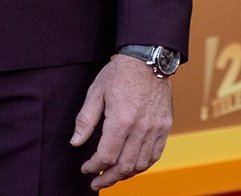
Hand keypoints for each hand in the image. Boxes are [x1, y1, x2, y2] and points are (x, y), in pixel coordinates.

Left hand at [70, 55, 172, 189]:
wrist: (148, 59)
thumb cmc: (119, 73)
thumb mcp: (96, 92)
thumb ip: (85, 120)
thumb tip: (75, 143)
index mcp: (121, 119)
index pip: (106, 156)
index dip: (94, 167)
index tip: (86, 168)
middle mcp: (140, 128)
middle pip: (124, 166)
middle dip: (108, 178)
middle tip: (96, 182)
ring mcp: (155, 128)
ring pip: (140, 164)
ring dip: (125, 175)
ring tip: (112, 175)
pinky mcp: (164, 126)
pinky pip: (155, 155)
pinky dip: (142, 165)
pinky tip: (131, 166)